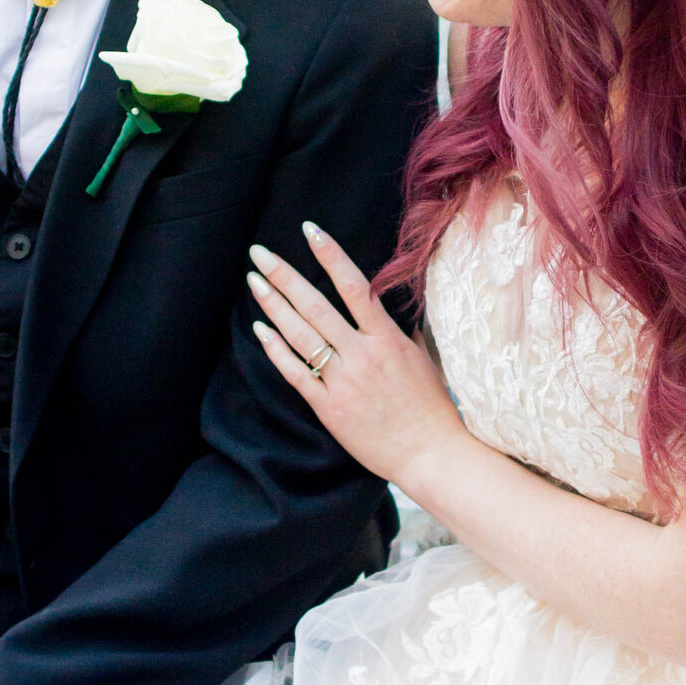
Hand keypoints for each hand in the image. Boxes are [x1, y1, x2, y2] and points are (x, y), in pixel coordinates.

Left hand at [247, 224, 466, 496]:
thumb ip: (401, 330)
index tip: (309, 230)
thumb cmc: (431, 407)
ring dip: (273, 306)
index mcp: (388, 339)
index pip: (355, 286)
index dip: (330, 255)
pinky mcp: (328, 407)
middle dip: (284, 276)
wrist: (430, 454)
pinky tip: (259, 329)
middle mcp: (362, 355)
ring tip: (254, 281)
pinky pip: (295, 373)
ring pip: (300, 335)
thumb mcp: (424, 358)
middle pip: (315, 306)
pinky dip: (276, 350)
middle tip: (259, 253)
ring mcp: (343, 381)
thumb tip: (386, 307)